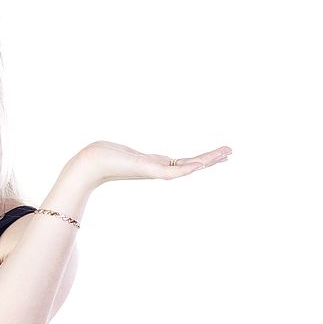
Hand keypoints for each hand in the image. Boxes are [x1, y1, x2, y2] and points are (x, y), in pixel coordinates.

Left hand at [72, 141, 231, 188]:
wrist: (91, 163)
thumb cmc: (104, 157)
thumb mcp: (124, 153)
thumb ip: (130, 155)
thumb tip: (125, 151)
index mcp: (154, 164)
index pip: (183, 162)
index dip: (200, 159)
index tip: (217, 155)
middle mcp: (157, 169)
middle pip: (190, 165)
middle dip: (211, 159)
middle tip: (231, 152)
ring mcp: (154, 171)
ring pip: (186, 168)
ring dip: (206, 162)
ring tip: (225, 154)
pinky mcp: (148, 171)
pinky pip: (172, 172)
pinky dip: (187, 169)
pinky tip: (200, 165)